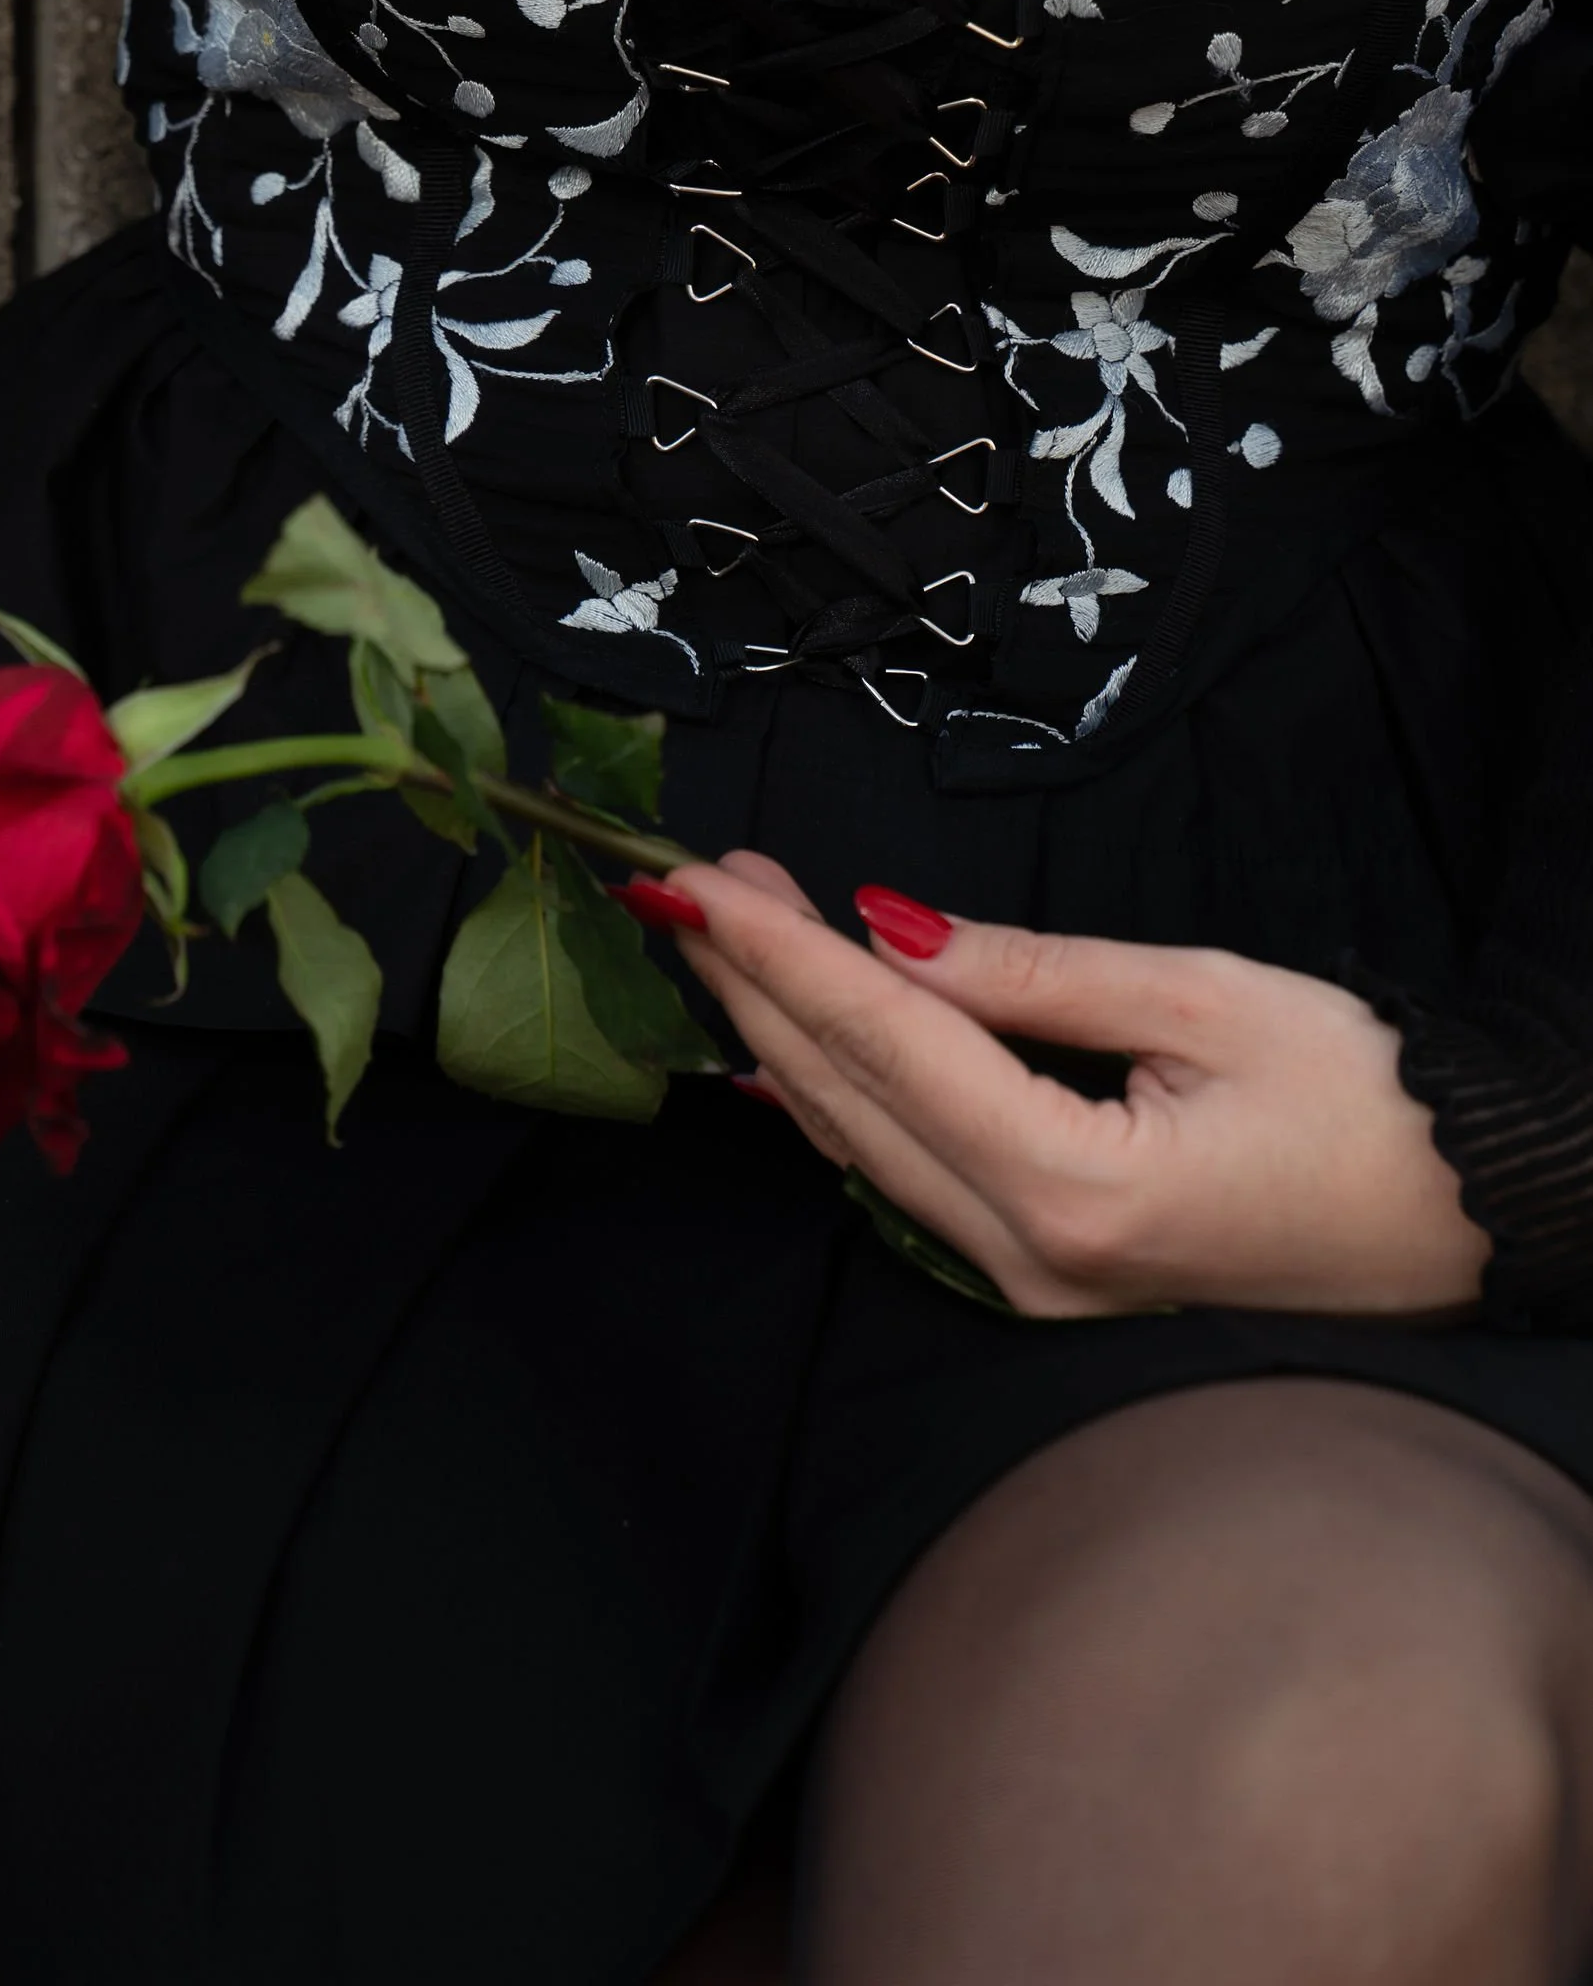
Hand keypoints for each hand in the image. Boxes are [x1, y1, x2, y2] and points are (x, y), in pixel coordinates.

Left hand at [674, 854, 1491, 1319]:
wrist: (1474, 1218)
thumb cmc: (1371, 1105)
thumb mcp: (1207, 1000)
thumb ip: (1032, 972)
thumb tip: (890, 930)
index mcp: (1074, 1192)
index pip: (884, 1045)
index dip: (779, 952)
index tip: (696, 878)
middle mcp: (1032, 1262)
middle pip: (848, 1100)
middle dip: (757, 982)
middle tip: (693, 877)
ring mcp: (1034, 1290)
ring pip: (862, 1150)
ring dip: (784, 1036)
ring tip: (727, 931)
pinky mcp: (1049, 1283)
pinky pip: (907, 1184)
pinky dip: (837, 1103)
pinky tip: (784, 1053)